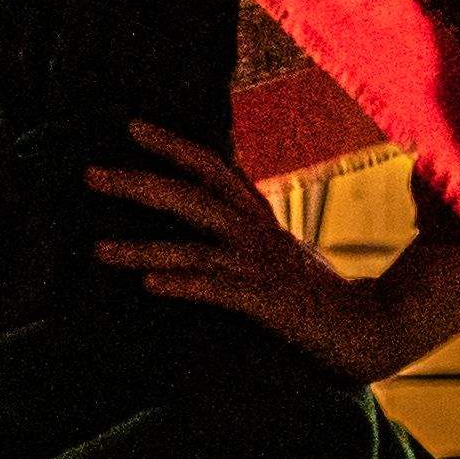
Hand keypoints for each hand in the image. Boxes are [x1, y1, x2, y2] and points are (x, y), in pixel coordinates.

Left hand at [94, 124, 459, 381]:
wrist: (369, 332)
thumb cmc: (321, 300)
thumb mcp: (282, 256)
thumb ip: (251, 238)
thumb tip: (220, 232)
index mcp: (258, 220)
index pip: (212, 167)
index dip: (172, 144)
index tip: (132, 126)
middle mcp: (255, 235)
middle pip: (191, 195)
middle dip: (138, 182)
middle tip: (89, 173)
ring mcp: (259, 267)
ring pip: (192, 246)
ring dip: (141, 245)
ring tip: (97, 249)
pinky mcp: (265, 302)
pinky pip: (215, 289)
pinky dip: (181, 282)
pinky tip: (148, 283)